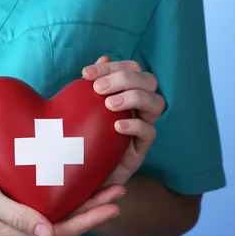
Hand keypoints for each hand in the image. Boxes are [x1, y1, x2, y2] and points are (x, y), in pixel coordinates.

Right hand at [0, 157, 124, 235]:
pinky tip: (78, 180)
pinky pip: (47, 203)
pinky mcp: (15, 205)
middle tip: (120, 190)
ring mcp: (17, 219)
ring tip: (108, 186)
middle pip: (65, 224)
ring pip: (59, 214)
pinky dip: (67, 194)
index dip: (90, 220)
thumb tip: (49, 235)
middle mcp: (19, 231)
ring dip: (84, 201)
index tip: (113, 204)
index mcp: (14, 235)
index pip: (61, 232)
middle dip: (94, 209)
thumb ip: (16, 216)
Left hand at [82, 56, 165, 184]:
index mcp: (126, 93)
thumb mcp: (77, 109)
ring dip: (134, 97)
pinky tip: (116, 126)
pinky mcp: (140, 150)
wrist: (78, 178)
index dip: (111, 67)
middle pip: (149, 80)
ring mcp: (142, 128)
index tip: (85, 74)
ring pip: (157, 103)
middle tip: (98, 89)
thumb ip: (89, 85)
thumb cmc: (77, 139)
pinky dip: (135, 125)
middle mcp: (138, 108)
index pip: (131, 69)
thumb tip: (103, 57)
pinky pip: (150, 133)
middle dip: (124, 78)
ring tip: (109, 105)